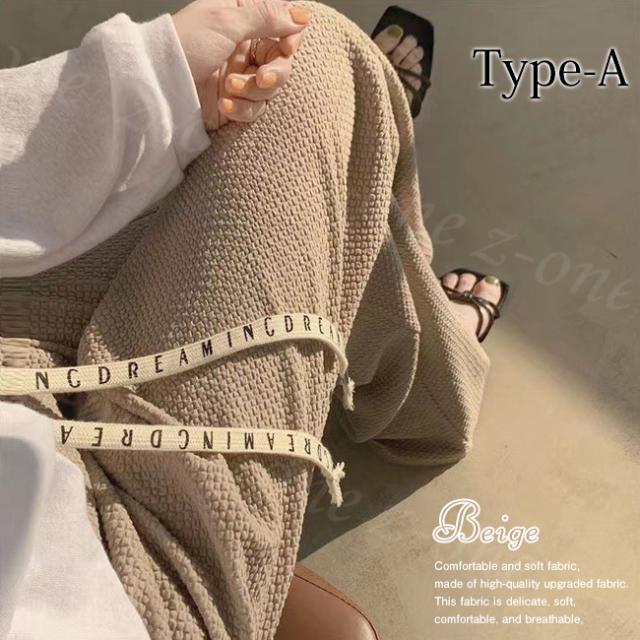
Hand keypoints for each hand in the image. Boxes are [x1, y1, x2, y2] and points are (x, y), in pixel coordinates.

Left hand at [172, 0, 309, 129]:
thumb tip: (302, 14)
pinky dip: (242, 109)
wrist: (158, 83)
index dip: (291, 36)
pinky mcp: (234, 102)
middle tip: (263, 78)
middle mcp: (244, 46)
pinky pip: (254, 109)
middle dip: (275, 72)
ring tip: (230, 89)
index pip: (282, 24)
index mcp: (242, 18)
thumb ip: (267, 16)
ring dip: (254, 91)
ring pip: (271, 88)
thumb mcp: (227, 21)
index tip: (287, 47)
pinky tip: (224, 105)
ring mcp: (240, 76)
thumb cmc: (185, 42)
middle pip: (281, 61)